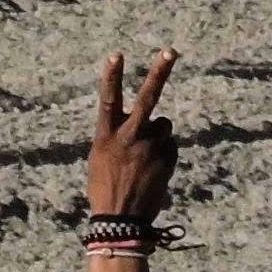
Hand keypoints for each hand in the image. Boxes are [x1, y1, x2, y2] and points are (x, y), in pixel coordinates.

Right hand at [84, 48, 179, 226]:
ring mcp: (150, 148)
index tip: (117, 54)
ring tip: (145, 156)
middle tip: (170, 51)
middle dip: (159, 72)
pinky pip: (170, 145)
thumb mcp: (101, 158)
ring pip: (164, 125)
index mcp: (106, 136)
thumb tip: (144, 121)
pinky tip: (153, 169)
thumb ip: (119, 135)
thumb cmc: (105, 187)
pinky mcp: (167, 159)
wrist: (120, 220)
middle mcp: (129, 137)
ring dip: (158, 133)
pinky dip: (164, 152)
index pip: (108, 100)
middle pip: (148, 98)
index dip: (112, 76)